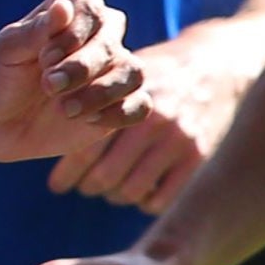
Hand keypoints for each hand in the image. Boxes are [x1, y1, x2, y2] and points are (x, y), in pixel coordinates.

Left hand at [0, 0, 145, 165]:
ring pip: (134, 73)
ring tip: (65, 109)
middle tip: (49, 85)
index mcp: (71, 9)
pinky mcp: (118, 105)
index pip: (91, 5)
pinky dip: (119, 113)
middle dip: (82, 67)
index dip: (76, 30)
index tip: (45, 55)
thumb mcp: (6, 51)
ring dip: (101, 92)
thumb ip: (36, 31)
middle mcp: (98, 36)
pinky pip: (140, 106)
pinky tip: (87, 120)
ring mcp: (111, 71)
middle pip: (112, 42)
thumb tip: (65, 6)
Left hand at [45, 28, 245, 212]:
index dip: (67, 172)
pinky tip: (139, 189)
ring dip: (114, 194)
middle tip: (81, 186)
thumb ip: (89, 90)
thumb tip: (49, 117)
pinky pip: (161, 198)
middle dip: (87, 186)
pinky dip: (145, 201)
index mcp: (124, 98)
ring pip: (131, 190)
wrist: (216, 64)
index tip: (56, 185)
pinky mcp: (198, 156)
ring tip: (108, 188)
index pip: (85, 149)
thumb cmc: (157, 70)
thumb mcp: (123, 67)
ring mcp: (178, 140)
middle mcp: (151, 120)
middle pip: (104, 175)